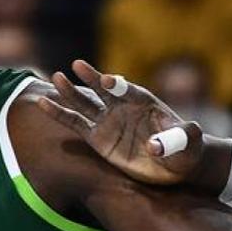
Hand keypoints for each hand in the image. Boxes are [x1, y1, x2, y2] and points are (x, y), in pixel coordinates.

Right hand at [38, 60, 204, 186]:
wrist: (176, 165)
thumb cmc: (186, 149)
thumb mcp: (189, 143)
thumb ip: (176, 140)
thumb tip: (155, 147)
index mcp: (145, 102)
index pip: (130, 90)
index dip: (119, 85)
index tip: (109, 81)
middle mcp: (123, 107)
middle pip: (105, 90)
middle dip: (92, 78)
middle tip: (77, 66)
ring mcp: (109, 122)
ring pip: (86, 104)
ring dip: (71, 92)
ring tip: (56, 78)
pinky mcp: (98, 138)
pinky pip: (76, 124)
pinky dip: (59, 113)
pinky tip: (42, 103)